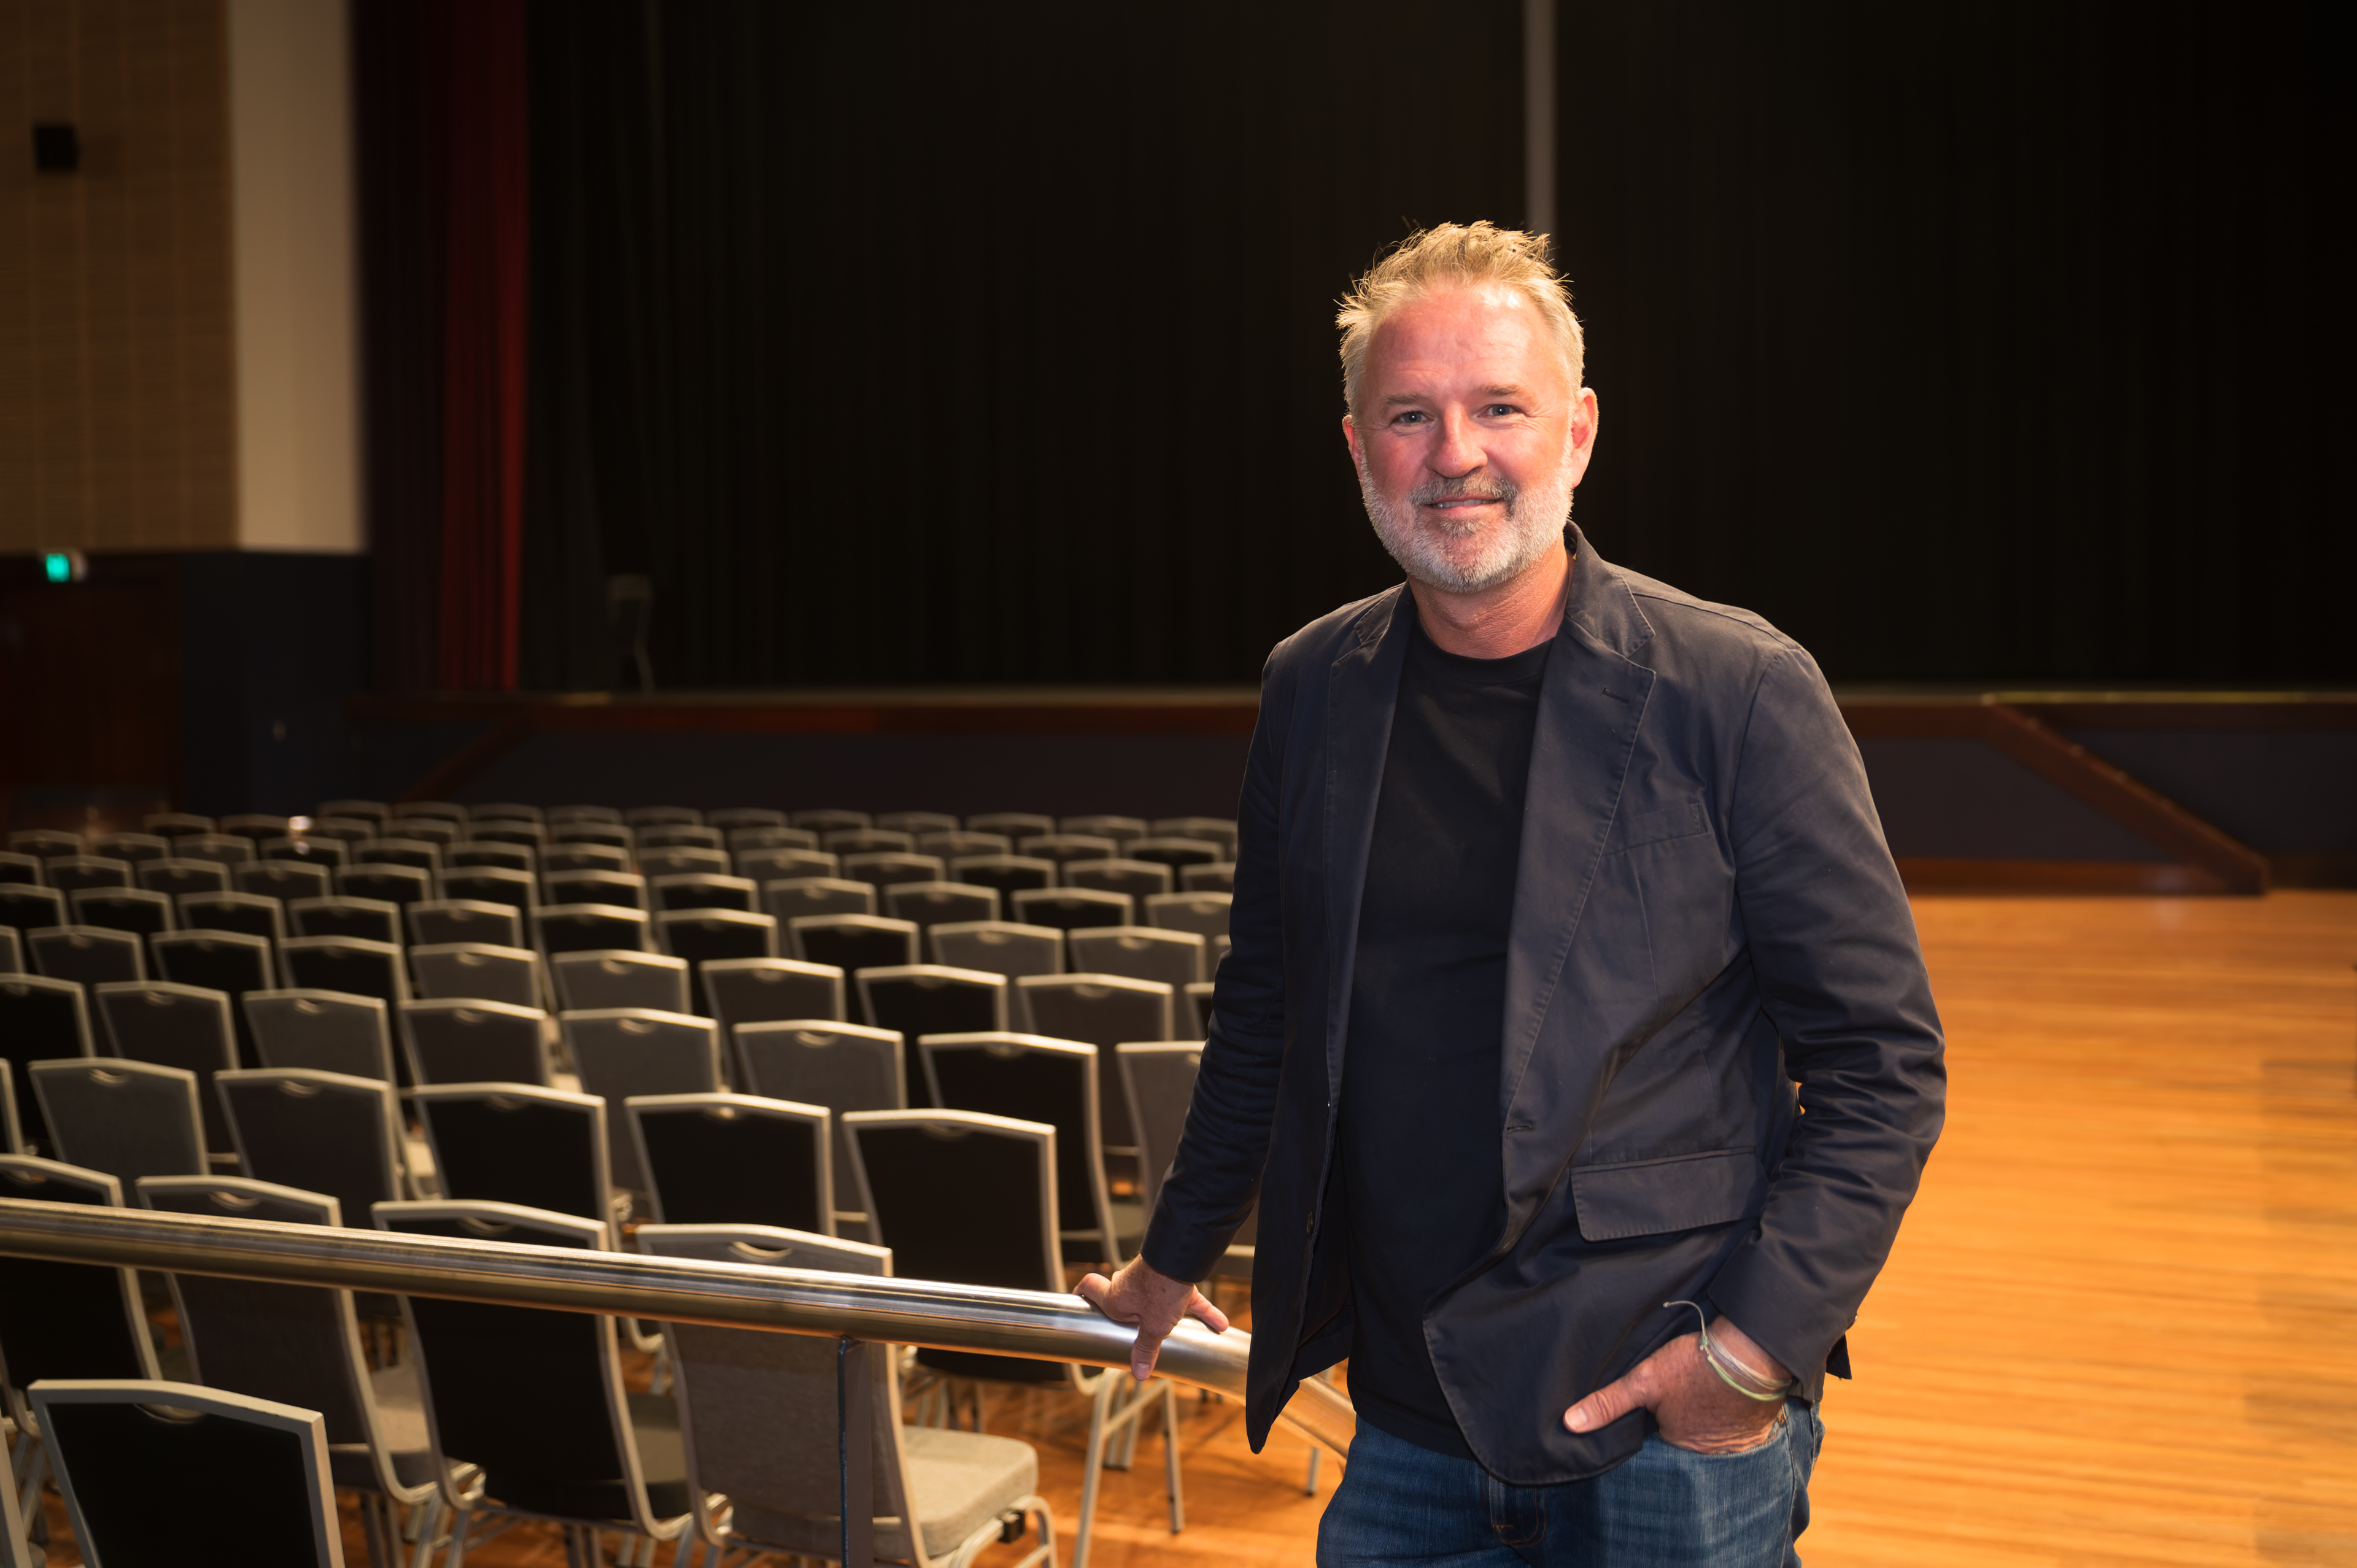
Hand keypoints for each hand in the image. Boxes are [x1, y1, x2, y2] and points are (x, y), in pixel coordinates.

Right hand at [1075, 1256, 1230, 1380]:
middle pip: (1121, 1295)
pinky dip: (1200, 1309)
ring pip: (1154, 1297)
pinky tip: (1219, 1322)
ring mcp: (1150, 1279)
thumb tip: (1138, 1373)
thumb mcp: (1153, 1328)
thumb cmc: (1160, 1290)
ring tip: (1175, 1326)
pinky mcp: (1174, 1277)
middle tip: (1131, 1327)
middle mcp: (1128, 1285)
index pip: (1089, 1288)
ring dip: (1166, 1311)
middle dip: (1127, 1311)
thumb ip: (1145, 1350)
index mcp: (1116, 1299)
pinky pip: (1186, 1297)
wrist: (1181, 1258)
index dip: (1082, 1293)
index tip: (1079, 1298)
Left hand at [1562, 1316, 1790, 1453]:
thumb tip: (1569, 1424)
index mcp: (1677, 1442)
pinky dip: (1734, 1415)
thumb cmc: (1694, 1365)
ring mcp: (1735, 1443)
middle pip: (1685, 1434)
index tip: (1662, 1397)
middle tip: (1686, 1389)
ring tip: (1706, 1389)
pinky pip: (1740, 1428)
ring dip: (1710, 1416)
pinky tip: (1730, 1395)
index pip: (1659, 1432)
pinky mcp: (1756, 1430)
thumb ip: (1609, 1403)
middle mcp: (1706, 1452)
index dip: (1658, 1413)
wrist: (1750, 1354)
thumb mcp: (1644, 1380)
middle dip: (1684, 1418)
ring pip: (1712, 1432)